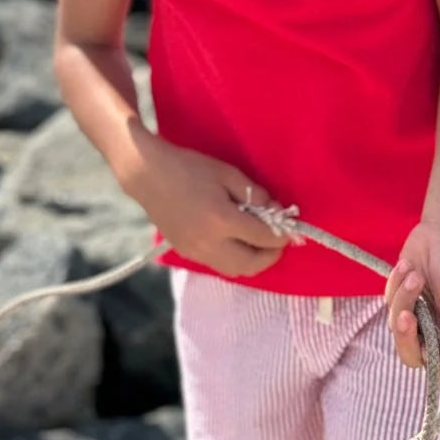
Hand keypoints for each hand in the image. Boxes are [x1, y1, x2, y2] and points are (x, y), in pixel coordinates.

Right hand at [124, 135, 287, 277]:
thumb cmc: (189, 168)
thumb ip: (255, 194)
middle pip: (251, 264)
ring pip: (234, 271)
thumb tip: (275, 211)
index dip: (281, 235)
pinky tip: (238, 243)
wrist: (148, 176)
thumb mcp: (227, 173)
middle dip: (271, 256)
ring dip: (253, 262)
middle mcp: (210, 243)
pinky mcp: (186, 253)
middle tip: (279, 241)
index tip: (291, 228)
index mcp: (222, 220)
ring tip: (261, 244)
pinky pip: (218, 266)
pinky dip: (235, 260)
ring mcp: (196, 252)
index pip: (263, 238)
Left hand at [384, 222, 439, 385]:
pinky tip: (409, 267)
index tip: (424, 345)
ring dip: (403, 299)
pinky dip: (396, 285)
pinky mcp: (403, 299)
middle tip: (409, 314)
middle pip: (413, 356)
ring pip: (397, 327)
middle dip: (407, 336)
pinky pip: (389, 304)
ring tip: (415, 274)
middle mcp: (439, 332)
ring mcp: (420, 316)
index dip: (432, 367)